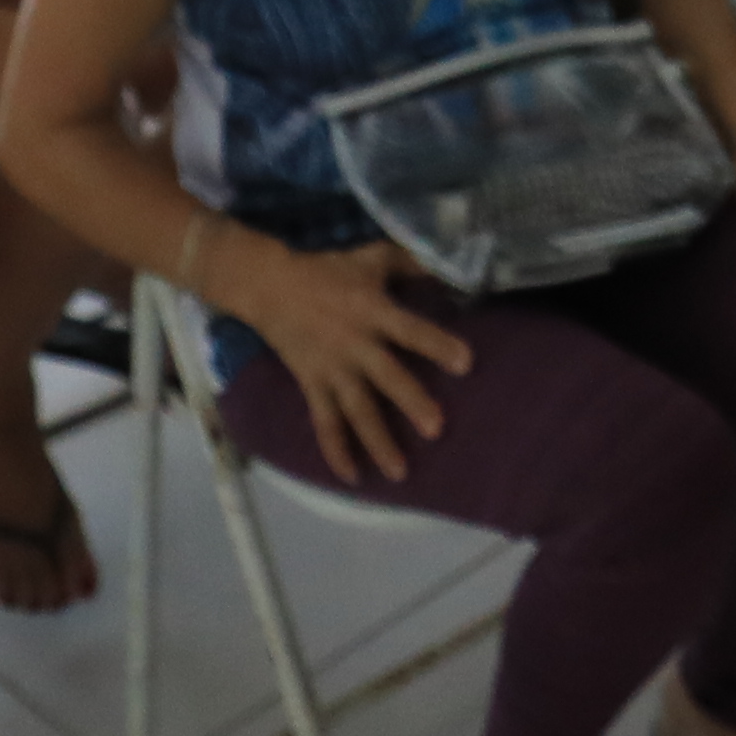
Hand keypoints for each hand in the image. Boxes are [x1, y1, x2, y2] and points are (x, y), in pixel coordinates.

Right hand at [229, 233, 478, 483]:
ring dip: (378, 442)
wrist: (270, 286)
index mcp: (373, 312)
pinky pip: (325, 423)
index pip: (410, 330)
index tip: (466, 363)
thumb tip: (450, 264)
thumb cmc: (328, 270)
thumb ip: (410, 262)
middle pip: (386, 378)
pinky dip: (336, 451)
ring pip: (357, 411)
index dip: (436, 344)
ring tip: (400, 472)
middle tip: (436, 428)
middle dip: (411, 402)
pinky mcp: (312, 386)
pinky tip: (353, 477)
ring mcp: (332, 370)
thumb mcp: (371, 258)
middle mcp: (355, 346)